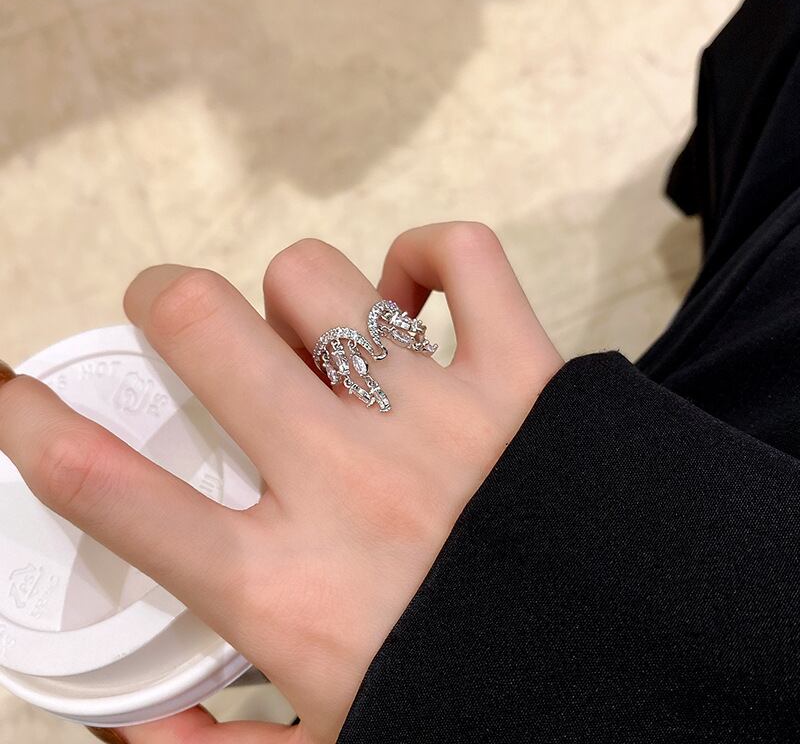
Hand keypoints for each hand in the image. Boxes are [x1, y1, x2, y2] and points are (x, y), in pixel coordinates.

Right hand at [0, 222, 562, 742]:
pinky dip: (428, 254)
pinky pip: (465, 258)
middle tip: (171, 316)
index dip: (29, 423)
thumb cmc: (483, 713)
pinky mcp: (526, 378)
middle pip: (201, 327)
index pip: (108, 488)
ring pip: (317, 280)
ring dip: (294, 294)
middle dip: (162, 301)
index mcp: (286, 587)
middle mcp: (349, 482)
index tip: (12, 392)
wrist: (649, 700)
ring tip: (311, 331)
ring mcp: (440, 417)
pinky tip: (411, 291)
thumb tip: (118, 722)